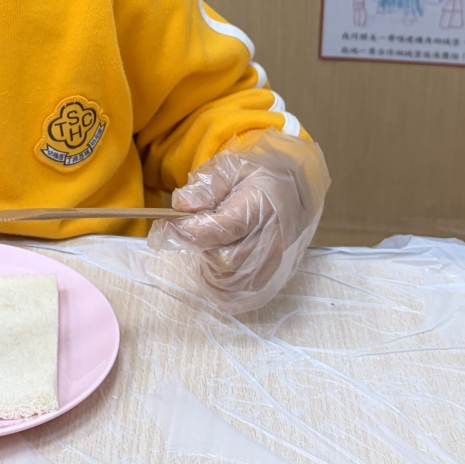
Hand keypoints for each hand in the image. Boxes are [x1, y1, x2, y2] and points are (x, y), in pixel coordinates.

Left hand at [148, 129, 329, 314]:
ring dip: (208, 268)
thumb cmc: (259, 176)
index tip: (167, 224)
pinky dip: (220, 287)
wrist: (296, 190)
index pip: (223, 228)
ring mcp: (276, 263)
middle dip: (199, 248)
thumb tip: (180, 206)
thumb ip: (207, 186)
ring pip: (231, 282)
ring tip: (206, 246)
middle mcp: (273, 239)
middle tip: (191, 232)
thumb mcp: (232, 166)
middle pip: (225, 260)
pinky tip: (214, 267)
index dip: (191, 231)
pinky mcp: (274, 279)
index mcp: (262, 206)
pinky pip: (241, 297)